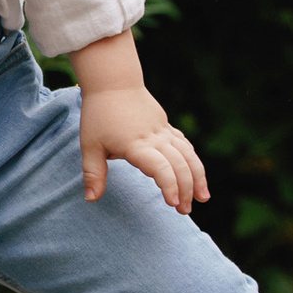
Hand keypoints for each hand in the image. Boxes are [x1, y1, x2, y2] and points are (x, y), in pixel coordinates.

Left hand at [79, 83, 210, 213]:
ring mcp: (163, 132)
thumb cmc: (99, 114)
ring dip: (198, 177)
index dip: (169, 186)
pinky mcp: (166, 127)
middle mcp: (154, 138)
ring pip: (189, 155)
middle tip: (184, 211)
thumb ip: (93, 173)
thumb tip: (91, 199)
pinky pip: (185, 146)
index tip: (172, 203)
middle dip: (186, 189)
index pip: (160, 168)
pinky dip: (194, 162)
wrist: (114, 82)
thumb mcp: (90, 145)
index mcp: (136, 145)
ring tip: (203, 198)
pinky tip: (197, 176)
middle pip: (179, 165)